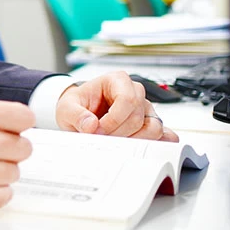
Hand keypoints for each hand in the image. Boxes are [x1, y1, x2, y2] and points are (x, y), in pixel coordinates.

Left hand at [56, 71, 178, 141]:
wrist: (80, 113)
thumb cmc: (78, 105)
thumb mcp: (67, 107)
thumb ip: (76, 115)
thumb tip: (91, 125)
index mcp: (118, 80)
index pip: (127, 100)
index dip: (113, 120)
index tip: (99, 131)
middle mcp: (135, 92)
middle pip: (137, 117)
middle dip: (119, 133)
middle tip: (102, 139)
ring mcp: (145, 109)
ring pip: (152, 128)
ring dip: (134, 141)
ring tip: (116, 143)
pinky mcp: (149, 124)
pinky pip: (162, 135)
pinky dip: (156, 143)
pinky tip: (146, 149)